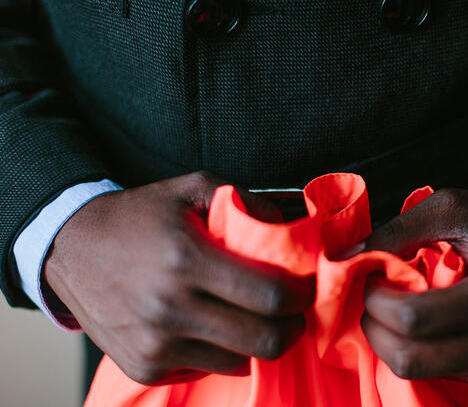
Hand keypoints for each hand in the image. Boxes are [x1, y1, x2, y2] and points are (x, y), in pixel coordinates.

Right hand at [44, 171, 314, 384]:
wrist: (69, 248)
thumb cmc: (138, 217)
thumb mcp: (192, 188)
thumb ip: (247, 201)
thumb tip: (289, 227)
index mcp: (186, 259)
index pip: (270, 296)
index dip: (302, 296)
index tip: (307, 289)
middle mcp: (170, 308)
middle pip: (264, 341)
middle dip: (291, 328)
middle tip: (292, 313)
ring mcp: (155, 345)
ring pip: (240, 361)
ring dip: (255, 341)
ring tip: (250, 316)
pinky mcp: (144, 366)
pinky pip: (207, 370)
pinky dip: (221, 352)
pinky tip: (213, 326)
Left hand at [362, 188, 467, 386]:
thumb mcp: (451, 207)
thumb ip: (399, 228)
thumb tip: (346, 259)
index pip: (415, 318)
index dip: (377, 298)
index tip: (374, 274)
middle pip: (409, 358)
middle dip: (375, 325)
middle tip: (378, 294)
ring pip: (413, 372)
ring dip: (388, 339)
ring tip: (397, 304)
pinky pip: (429, 373)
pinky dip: (410, 348)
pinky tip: (421, 320)